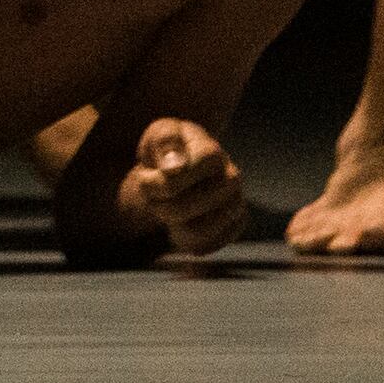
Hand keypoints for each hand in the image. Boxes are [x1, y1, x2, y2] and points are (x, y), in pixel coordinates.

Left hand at [119, 117, 247, 256]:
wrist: (180, 168)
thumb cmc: (168, 149)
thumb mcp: (159, 136)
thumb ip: (165, 143)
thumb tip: (174, 166)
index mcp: (211, 152)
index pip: (177, 180)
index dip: (157, 183)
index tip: (147, 174)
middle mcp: (231, 178)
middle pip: (181, 208)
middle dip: (158, 204)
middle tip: (153, 193)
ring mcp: (236, 203)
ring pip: (195, 232)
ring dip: (171, 223)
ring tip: (167, 206)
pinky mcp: (235, 226)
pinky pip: (205, 246)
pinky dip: (185, 239)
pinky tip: (182, 222)